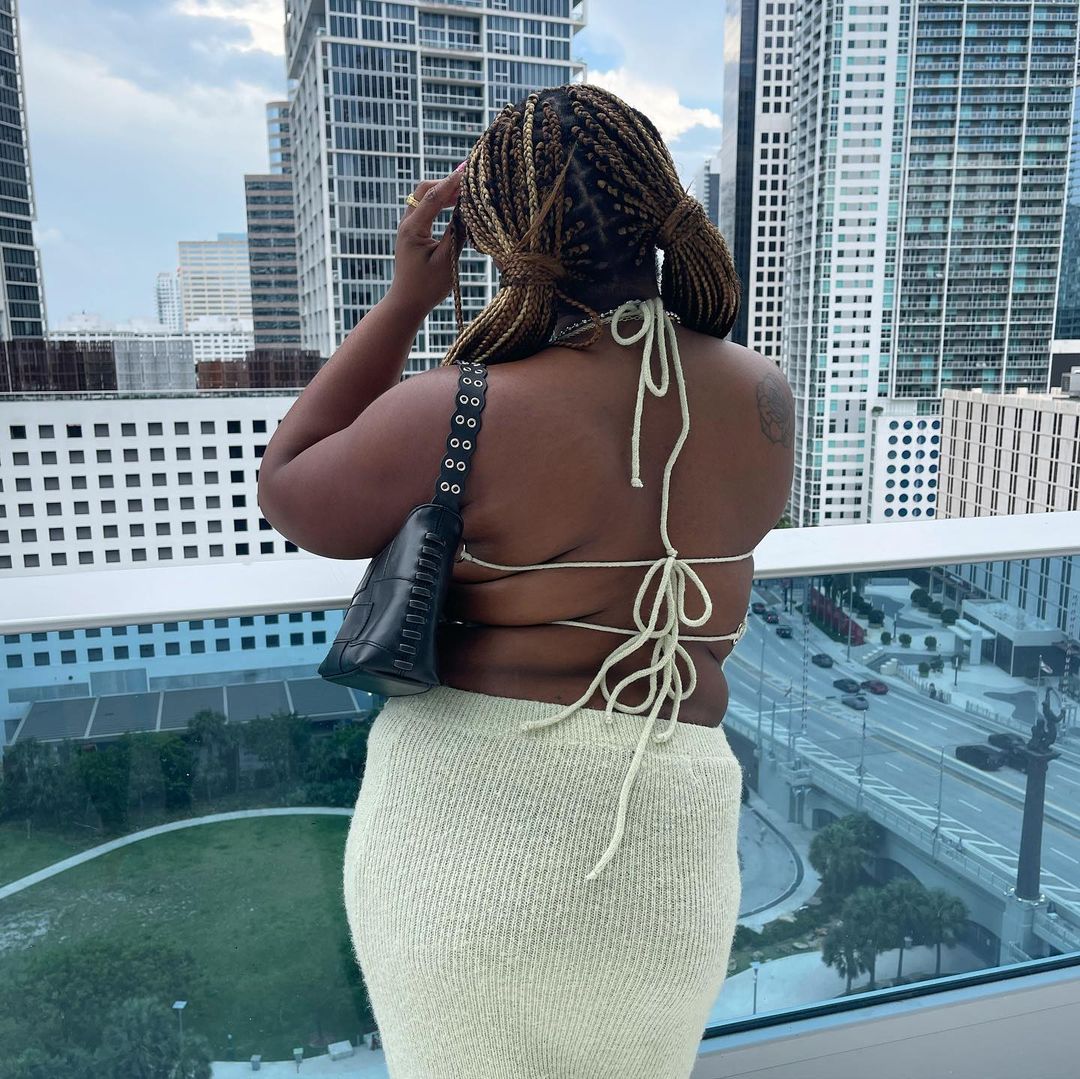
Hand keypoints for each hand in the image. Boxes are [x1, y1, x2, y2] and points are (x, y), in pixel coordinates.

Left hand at [387, 167, 465, 320]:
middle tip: (469, 179)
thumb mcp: (446, 262)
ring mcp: (408, 226)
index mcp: (413, 229)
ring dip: (444, 191)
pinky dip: (440, 201)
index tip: (469, 170)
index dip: (452, 182)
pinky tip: (456, 204)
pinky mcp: (413, 231)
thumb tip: (468, 211)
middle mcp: (407, 223)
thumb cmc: (427, 287)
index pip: (433, 196)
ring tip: (466, 190)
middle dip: (447, 182)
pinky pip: (426, 208)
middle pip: (425, 190)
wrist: (407, 302)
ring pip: (424, 197)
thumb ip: (457, 234)